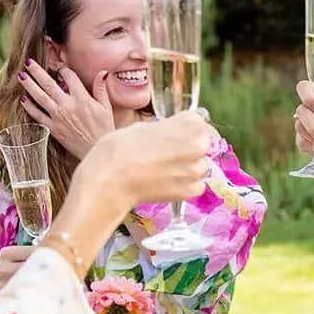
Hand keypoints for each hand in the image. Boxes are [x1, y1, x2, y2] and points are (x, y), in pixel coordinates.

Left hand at [18, 59, 116, 160]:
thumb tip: (102, 72)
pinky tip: (24, 99)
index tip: (58, 67)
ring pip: (40, 97)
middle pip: (49, 84)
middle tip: (28, 62)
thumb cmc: (103, 129)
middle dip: (37, 71)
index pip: (69, 76)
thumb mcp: (106, 107)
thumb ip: (101, 89)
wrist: (96, 151)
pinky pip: (37, 115)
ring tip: (21, 76)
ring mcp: (58, 117)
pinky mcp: (52, 128)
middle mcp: (68, 105)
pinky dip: (29, 107)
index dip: (62, 69)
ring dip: (29, 85)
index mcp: (82, 98)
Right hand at [78, 110, 215, 208]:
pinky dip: (185, 186)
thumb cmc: (121, 148)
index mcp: (190, 123)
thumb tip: (174, 134)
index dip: (184, 130)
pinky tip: (166, 183)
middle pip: (203, 145)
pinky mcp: (191, 191)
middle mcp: (199, 145)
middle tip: (166, 155)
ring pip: (200, 166)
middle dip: (189, 149)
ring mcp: (196, 170)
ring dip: (188, 168)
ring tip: (163, 171)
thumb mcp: (145, 126)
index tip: (174, 135)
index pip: (199, 123)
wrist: (111, 179)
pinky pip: (196, 186)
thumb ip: (168, 128)